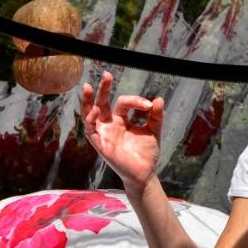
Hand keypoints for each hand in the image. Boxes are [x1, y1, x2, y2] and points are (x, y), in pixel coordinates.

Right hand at [80, 71, 163, 188]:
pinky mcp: (101, 145)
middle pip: (102, 103)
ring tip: (88, 87)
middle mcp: (110, 125)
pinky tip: (94, 111)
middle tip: (107, 75)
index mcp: (121, 120)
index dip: (135, 101)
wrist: (145, 173)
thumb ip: (156, 116)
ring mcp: (104, 134)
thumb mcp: (153, 131)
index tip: (148, 105)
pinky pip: (91, 131)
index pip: (123, 103)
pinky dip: (90, 121)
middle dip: (103, 89)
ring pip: (90, 114)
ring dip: (88, 101)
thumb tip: (159, 99)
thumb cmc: (146, 153)